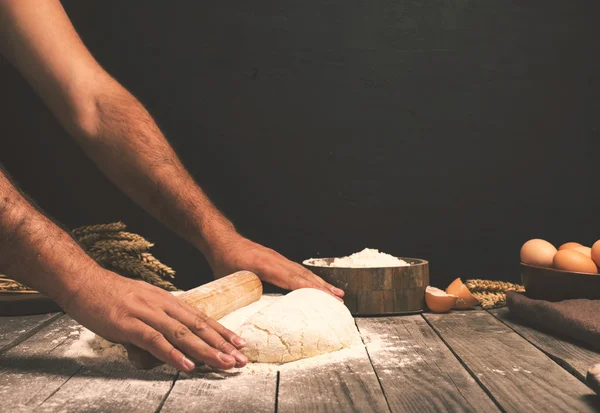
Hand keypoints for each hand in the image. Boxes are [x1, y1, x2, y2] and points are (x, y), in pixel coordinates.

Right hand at [62, 268, 247, 370]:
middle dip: (222, 344)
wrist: (82, 282)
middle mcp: (162, 305)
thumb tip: (162, 353)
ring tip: (223, 363)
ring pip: (182, 334)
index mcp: (167, 301)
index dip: (222, 332)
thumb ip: (155, 330)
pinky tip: (186, 365)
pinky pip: (155, 340)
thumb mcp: (141, 309)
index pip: (201, 318)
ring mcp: (146, 313)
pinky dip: (172, 354)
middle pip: (198, 326)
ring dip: (205, 351)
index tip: (240, 344)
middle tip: (240, 359)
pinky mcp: (128, 324)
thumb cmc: (111, 297)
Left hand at [207, 234, 344, 299]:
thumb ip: (240, 300)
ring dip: (321, 283)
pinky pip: (298, 270)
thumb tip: (244, 322)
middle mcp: (276, 261)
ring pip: (303, 272)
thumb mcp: (230, 281)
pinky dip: (311, 278)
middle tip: (339, 300)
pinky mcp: (278, 260)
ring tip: (336, 294)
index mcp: (265, 266)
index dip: (310, 289)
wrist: (222, 240)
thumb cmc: (223, 259)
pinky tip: (317, 285)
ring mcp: (278, 259)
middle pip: (304, 275)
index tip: (325, 298)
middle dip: (323, 288)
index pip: (292, 279)